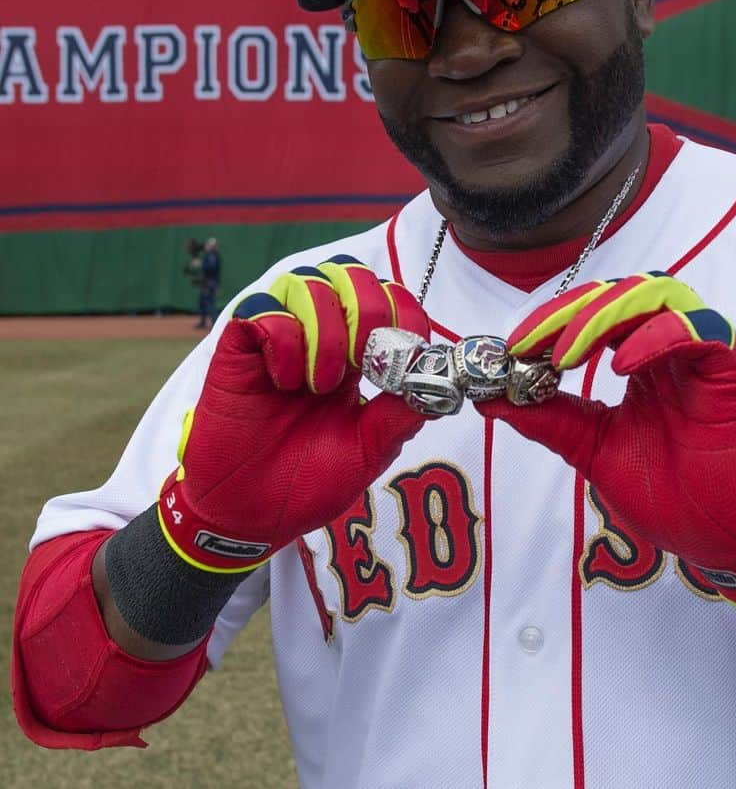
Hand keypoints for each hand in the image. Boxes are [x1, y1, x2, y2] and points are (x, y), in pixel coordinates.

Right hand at [158, 256, 431, 573]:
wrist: (247, 517)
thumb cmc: (306, 482)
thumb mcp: (368, 451)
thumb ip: (401, 415)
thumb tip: (442, 384)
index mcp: (356, 353)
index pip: (388, 296)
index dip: (405, 311)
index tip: (409, 353)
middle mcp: (319, 334)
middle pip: (352, 273)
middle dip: (370, 309)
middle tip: (364, 362)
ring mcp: (278, 337)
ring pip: (310, 282)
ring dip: (326, 332)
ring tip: (320, 385)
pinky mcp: (238, 347)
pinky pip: (263, 308)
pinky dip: (283, 339)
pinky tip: (284, 380)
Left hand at [481, 273, 735, 608]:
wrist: (719, 538)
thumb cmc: (668, 494)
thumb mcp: (592, 448)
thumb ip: (547, 417)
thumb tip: (488, 398)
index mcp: (641, 357)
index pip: (594, 312)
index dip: (551, 320)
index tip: (512, 346)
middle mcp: (671, 345)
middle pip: (620, 294)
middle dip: (568, 312)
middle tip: (530, 344)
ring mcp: (703, 352)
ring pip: (657, 296)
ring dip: (604, 316)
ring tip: (566, 353)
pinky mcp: (732, 368)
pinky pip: (699, 331)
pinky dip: (656, 336)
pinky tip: (621, 362)